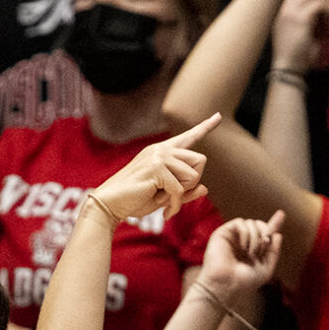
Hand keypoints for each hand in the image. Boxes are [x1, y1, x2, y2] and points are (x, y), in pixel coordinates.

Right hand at [88, 116, 215, 223]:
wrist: (109, 205)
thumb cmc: (135, 201)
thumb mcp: (164, 198)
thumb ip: (185, 193)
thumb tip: (205, 188)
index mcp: (162, 151)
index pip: (189, 137)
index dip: (206, 126)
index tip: (219, 116)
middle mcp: (161, 149)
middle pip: (200, 160)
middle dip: (193, 183)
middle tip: (175, 197)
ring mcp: (158, 156)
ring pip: (193, 175)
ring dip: (183, 195)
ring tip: (165, 202)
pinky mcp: (156, 167)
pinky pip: (180, 190)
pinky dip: (176, 206)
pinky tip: (165, 213)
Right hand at [200, 210, 284, 296]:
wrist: (226, 286)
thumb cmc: (244, 282)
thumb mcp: (266, 269)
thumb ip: (274, 252)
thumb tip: (278, 234)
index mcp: (252, 249)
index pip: (264, 233)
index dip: (274, 223)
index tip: (282, 213)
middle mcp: (242, 241)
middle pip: (260, 224)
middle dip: (267, 232)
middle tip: (265, 245)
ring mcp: (232, 237)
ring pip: (251, 222)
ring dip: (256, 237)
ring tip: (251, 253)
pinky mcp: (222, 233)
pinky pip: (240, 222)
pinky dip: (246, 233)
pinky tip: (244, 247)